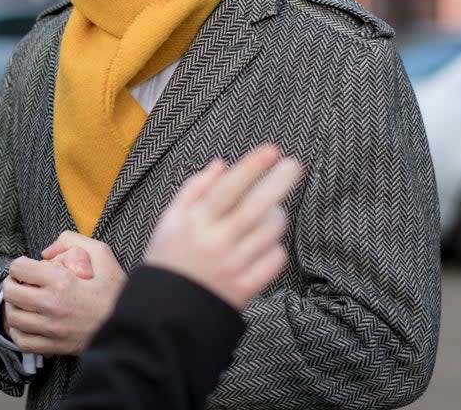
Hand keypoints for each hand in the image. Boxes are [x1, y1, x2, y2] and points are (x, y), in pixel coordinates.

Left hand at [2, 234, 126, 355]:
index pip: (19, 268)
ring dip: (14, 307)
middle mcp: (52, 306)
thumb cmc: (116, 291)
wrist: (132, 328)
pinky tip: (29, 323)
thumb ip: (72, 241)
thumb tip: (46, 252)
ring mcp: (52, 329)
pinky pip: (22, 341)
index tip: (28, 268)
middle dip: (13, 284)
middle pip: (11, 293)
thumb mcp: (102, 254)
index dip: (20, 265)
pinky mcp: (54, 347)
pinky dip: (19, 331)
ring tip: (24, 302)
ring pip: (13, 318)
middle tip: (22, 283)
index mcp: (61, 281)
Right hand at [144, 144, 300, 309]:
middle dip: (278, 182)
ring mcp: (234, 267)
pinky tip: (261, 244)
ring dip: (275, 216)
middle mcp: (216, 243)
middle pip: (255, 207)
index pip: (227, 189)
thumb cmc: (168, 257)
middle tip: (294, 165)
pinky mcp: (247, 287)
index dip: (251, 168)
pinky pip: (275, 259)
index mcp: (195, 224)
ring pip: (270, 232)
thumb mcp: (169, 220)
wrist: (167, 311)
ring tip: (267, 211)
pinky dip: (273, 247)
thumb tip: (223, 165)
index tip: (271, 150)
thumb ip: (194, 189)